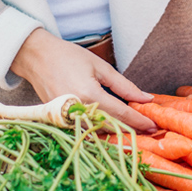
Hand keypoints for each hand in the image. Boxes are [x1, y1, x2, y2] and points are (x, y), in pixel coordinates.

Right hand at [11, 28, 156, 131]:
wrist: (37, 57)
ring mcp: (66, 119)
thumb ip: (124, 85)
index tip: (154, 125)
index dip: (139, 121)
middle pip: (111, 128)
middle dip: (132, 130)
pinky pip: (85, 131)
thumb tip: (146, 98)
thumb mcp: (100, 67)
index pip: (121, 114)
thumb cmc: (68, 57)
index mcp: (89, 95)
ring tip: (135, 129)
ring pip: (98, 133)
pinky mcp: (60, 121)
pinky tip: (113, 127)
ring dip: (117, 133)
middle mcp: (77, 111)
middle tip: (150, 130)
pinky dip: (100, 131)